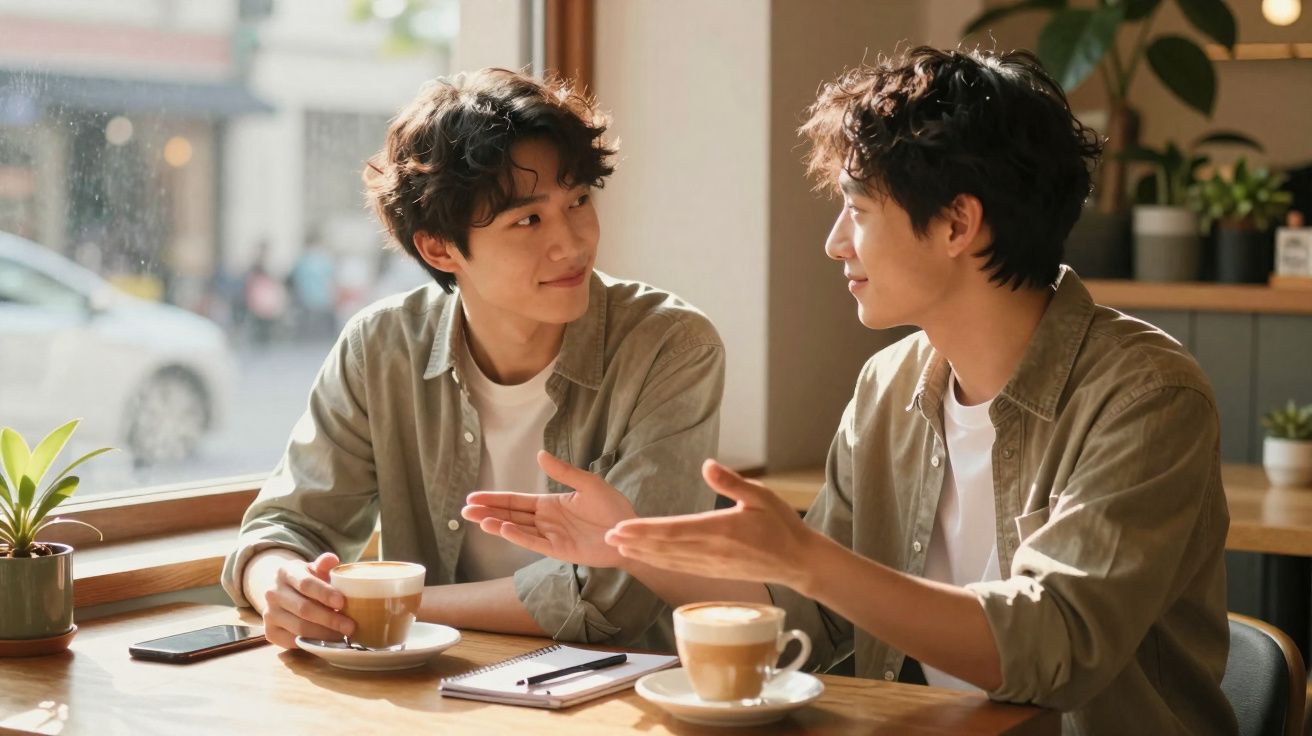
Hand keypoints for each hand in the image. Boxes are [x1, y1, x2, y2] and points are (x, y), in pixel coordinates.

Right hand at [260, 552, 354, 648]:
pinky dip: (312, 643)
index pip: (306, 584)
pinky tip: (327, 641)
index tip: (342, 603)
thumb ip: (323, 565)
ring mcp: (269, 613)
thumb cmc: (305, 580)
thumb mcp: (313, 569)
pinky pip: (292, 641)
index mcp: (285, 572)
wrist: (282, 593)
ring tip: (343, 635)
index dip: (324, 594)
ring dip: (324, 633)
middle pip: (304, 609)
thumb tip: (332, 559)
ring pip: (299, 628)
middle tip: (350, 626)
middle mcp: (272, 593)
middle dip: (330, 619)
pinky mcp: (270, 632)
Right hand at [461, 450, 636, 568]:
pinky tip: (503, 528)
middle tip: (465, 510)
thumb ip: (563, 471)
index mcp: (549, 504)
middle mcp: (545, 520)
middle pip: (510, 515)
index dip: (494, 499)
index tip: (473, 497)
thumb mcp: (587, 483)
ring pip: (517, 529)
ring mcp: (550, 536)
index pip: (516, 501)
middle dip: (488, 512)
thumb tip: (539, 454)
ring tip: (477, 519)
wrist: (628, 531)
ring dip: (497, 524)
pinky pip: (534, 542)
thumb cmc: (612, 507)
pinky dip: (518, 536)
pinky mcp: (559, 550)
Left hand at [604, 460, 817, 587]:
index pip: (674, 530)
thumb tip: (707, 465)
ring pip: (669, 561)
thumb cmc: (781, 525)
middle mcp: (711, 551)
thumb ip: (732, 482)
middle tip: (608, 538)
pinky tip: (648, 559)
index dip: (645, 531)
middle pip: (664, 548)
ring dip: (643, 554)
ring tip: (620, 547)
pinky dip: (660, 564)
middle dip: (634, 542)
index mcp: (720, 529)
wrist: (798, 562)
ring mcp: (711, 565)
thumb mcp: (761, 496)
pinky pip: (681, 568)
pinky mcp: (714, 574)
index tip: (622, 528)